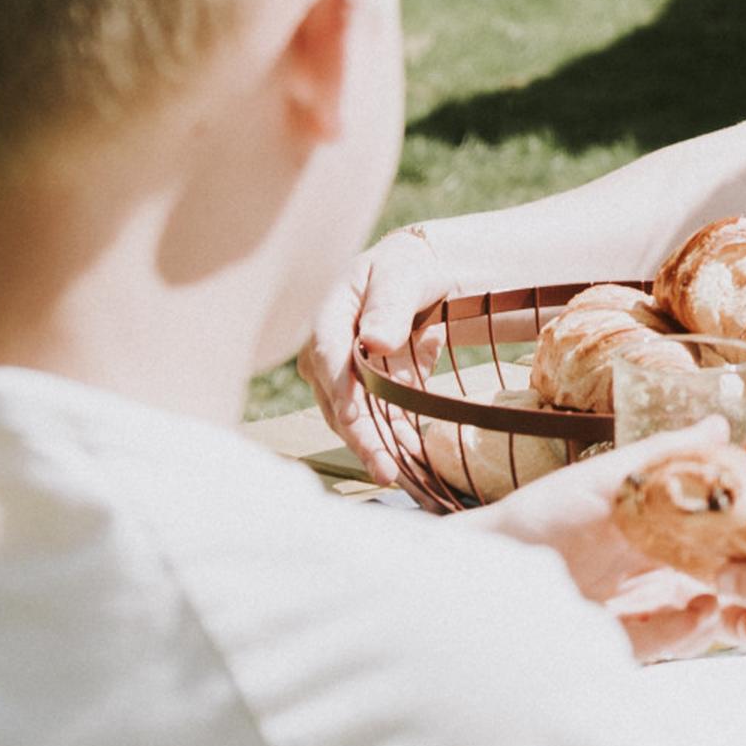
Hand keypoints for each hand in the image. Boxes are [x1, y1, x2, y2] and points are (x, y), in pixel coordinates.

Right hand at [302, 224, 452, 487]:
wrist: (418, 278)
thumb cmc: (406, 269)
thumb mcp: (402, 275)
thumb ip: (390, 304)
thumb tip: (375, 340)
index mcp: (329, 317)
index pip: (328, 357)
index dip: (340, 390)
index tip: (353, 418)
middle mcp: (328, 353)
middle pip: (338, 400)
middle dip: (360, 436)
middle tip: (384, 469)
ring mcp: (346, 378)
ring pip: (354, 420)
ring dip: (374, 449)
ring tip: (396, 477)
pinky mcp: (368, 394)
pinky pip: (379, 423)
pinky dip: (393, 443)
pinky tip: (410, 465)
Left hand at [457, 428, 745, 662]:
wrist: (479, 575)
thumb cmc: (537, 517)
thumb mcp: (604, 480)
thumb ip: (663, 455)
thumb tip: (722, 424)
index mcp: (658, 529)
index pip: (721, 533)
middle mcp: (654, 570)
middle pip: (720, 582)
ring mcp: (639, 609)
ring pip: (702, 619)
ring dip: (730, 618)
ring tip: (741, 614)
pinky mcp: (619, 644)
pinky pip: (666, 642)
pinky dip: (686, 633)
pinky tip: (700, 617)